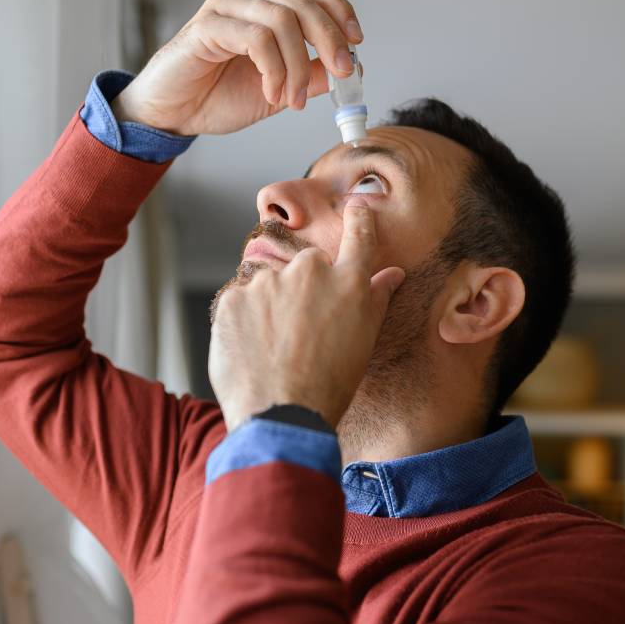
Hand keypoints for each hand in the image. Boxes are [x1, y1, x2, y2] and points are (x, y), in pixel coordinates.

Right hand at [111, 0, 362, 135]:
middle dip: (329, 40)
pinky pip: (257, 39)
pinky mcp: (206, 26)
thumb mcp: (280, 91)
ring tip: (293, 100)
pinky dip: (274, 71)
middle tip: (341, 75)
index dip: (338, 10)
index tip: (356, 42)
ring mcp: (223, 7)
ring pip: (282, 20)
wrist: (173, 115)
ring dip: (298, 67)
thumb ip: (312, 76)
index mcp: (262, 3)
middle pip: (301, 0)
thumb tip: (353, 69)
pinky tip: (271, 93)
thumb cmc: (217, 96)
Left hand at [207, 200, 405, 430]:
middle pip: (306, 269)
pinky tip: (254, 353)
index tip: (357, 207)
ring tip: (276, 351)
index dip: (359, 219)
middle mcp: (309, 272)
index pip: (359, 236)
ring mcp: (267, 283)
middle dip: (304, 291)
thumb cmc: (330, 384)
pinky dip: (244, 324)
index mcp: (348, 281)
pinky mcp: (232, 300)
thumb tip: (392, 273)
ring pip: (270, 288)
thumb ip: (376, 299)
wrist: (282, 416)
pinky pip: (240, 305)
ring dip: (271, 308)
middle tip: (304, 333)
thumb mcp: (365, 341)